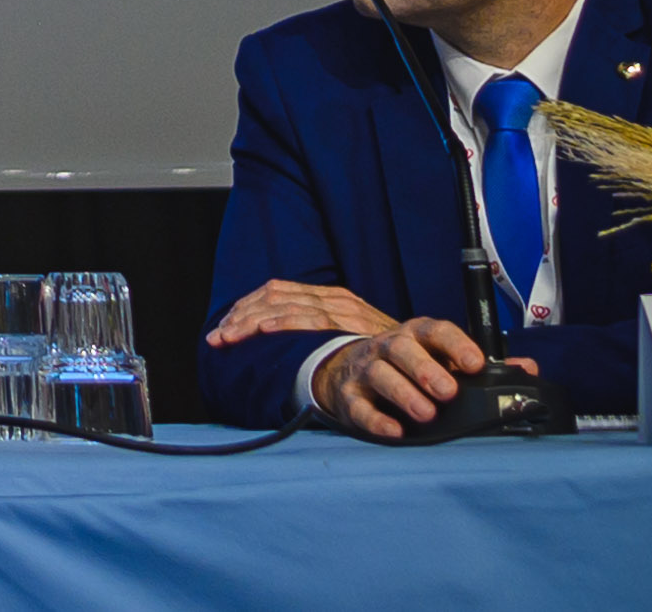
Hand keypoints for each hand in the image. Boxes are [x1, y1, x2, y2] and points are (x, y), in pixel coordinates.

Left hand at [205, 278, 397, 346]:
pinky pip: (312, 317)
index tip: (225, 330)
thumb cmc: (393, 357)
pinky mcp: (352, 321)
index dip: (248, 309)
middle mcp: (335, 299)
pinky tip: (262, 331)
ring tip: (228, 338)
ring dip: (252, 321)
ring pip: (285, 305)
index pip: (278, 294)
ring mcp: (343, 309)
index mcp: (331, 299)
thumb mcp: (357, 340)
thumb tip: (288, 345)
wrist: (434, 356)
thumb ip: (329, 337)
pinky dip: (284, 321)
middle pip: (275, 297)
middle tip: (217, 338)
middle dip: (241, 317)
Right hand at [311, 317, 530, 438]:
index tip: (475, 363)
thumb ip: (482, 365)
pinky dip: (376, 420)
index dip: (456, 345)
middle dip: (426, 369)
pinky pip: (359, 407)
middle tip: (449, 392)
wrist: (349, 370)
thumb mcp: (441, 358)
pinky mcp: (349, 396)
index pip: (436, 331)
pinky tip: (395, 431)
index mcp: (417, 336)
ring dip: (404, 393)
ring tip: (426, 414)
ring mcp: (366, 370)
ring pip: (380, 374)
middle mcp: (389, 347)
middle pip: (402, 349)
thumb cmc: (407, 365)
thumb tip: (528, 369)